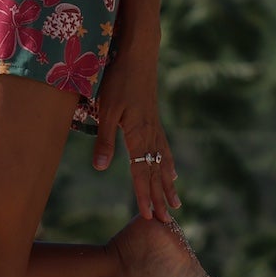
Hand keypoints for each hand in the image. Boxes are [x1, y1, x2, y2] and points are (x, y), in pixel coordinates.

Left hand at [92, 46, 178, 222]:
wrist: (139, 55)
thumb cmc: (118, 80)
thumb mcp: (106, 110)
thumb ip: (104, 140)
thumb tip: (99, 169)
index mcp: (139, 135)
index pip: (141, 172)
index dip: (143, 195)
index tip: (148, 217)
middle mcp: (151, 135)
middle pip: (155, 172)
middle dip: (159, 197)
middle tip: (165, 221)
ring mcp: (155, 128)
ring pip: (163, 163)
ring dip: (168, 185)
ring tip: (175, 204)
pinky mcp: (154, 121)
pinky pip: (165, 150)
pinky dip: (169, 165)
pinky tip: (172, 173)